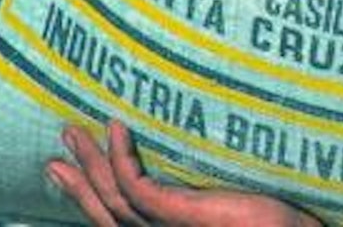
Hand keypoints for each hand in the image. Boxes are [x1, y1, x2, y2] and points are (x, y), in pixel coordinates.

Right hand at [47, 120, 322, 226]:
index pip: (123, 212)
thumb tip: (196, 153)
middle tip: (63, 138)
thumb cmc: (280, 215)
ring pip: (113, 195)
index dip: (90, 190)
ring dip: (90, 161)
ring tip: (73, 129)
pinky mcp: (179, 215)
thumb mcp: (231, 193)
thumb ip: (202, 185)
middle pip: (107, 207)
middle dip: (80, 175)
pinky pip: (136, 186)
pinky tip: (116, 126)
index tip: (70, 161)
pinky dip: (120, 156)